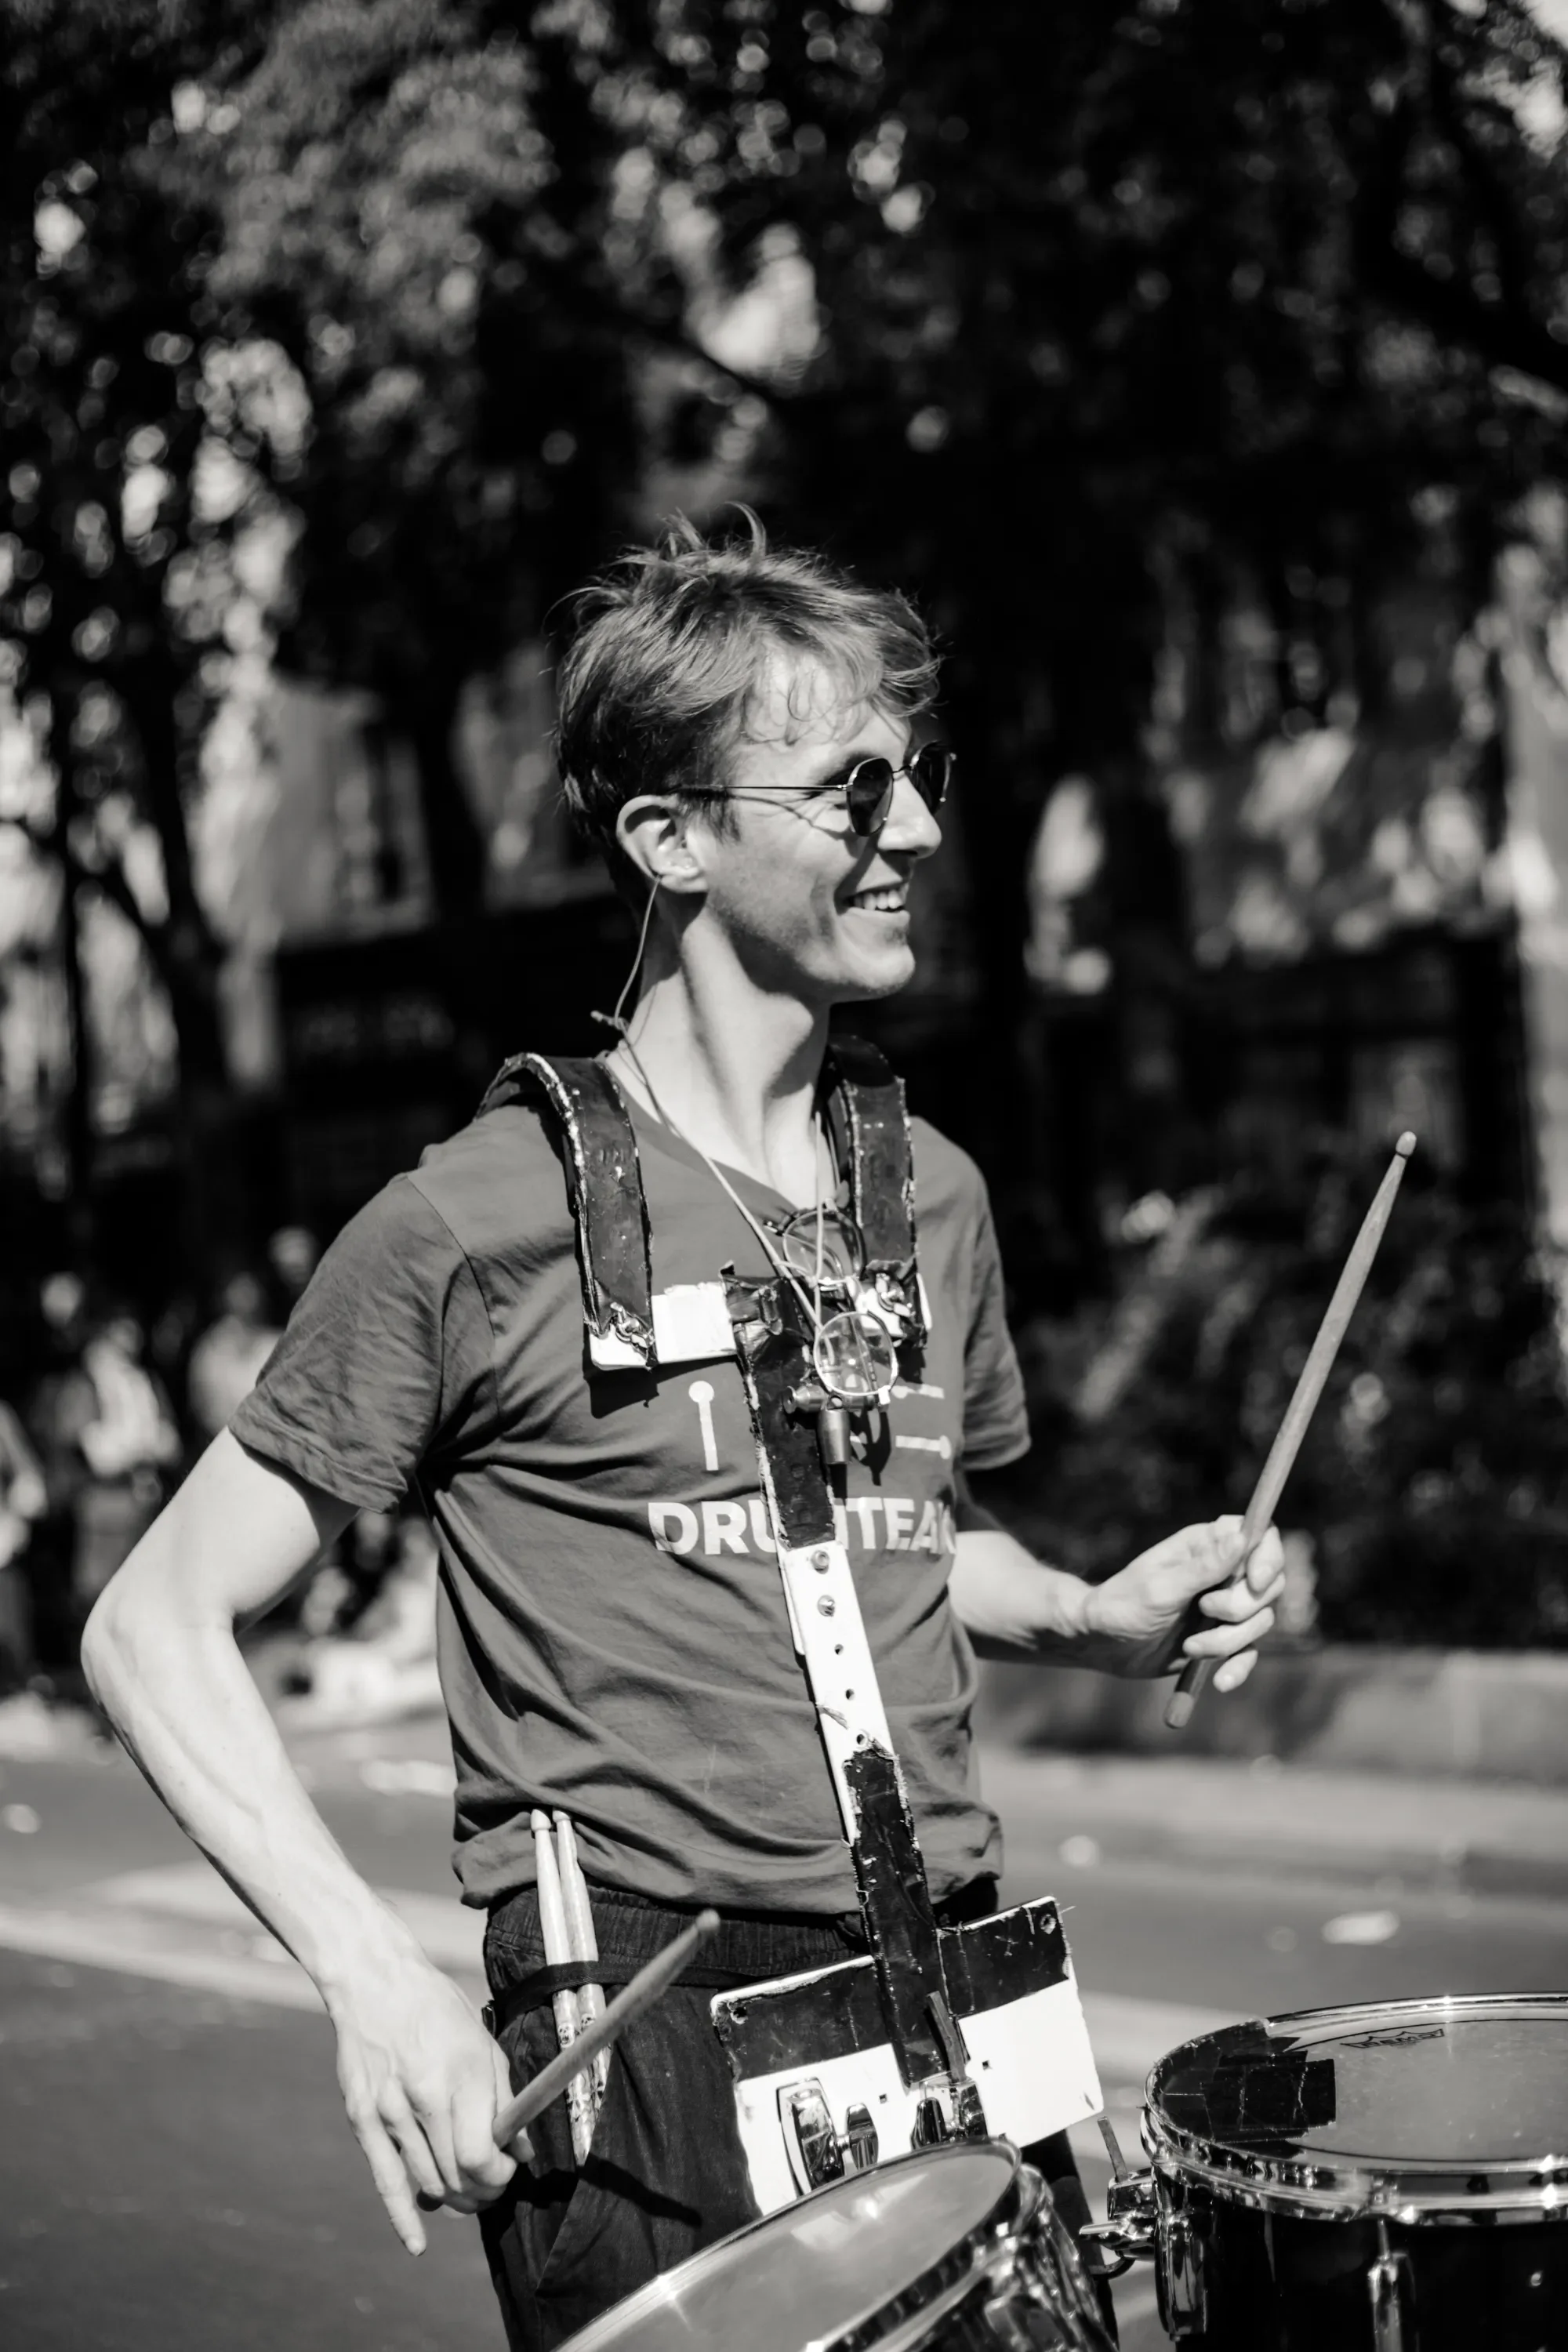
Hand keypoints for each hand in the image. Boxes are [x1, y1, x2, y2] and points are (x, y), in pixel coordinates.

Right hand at [328, 1946, 529, 2254]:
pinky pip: (386, 2180)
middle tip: (492, 2186)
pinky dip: (404, 2217)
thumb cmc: (436, 2009)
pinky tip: (418, 2243)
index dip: (499, 2175)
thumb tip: (520, 2150)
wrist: (374, 1982)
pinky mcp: (362, 2119)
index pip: (480, 2155)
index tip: (507, 2169)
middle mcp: (423, 2097)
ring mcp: (388, 2111)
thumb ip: (505, 2098)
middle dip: (482, 2192)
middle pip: (456, 2176)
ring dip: (454, 2200)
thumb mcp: (482, 2043)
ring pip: (427, 2183)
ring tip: (467, 2194)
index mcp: (460, 2074)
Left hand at [1081, 1515, 1283, 1686]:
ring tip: (1190, 1648)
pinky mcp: (1222, 1638)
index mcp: (1205, 1545)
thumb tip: (1242, 1537)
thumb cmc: (1122, 1605)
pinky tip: (1221, 1681)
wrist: (1104, 1646)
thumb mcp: (1161, 1588)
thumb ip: (1203, 1567)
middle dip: (1242, 1606)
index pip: (1261, 1535)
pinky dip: (1238, 1667)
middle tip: (1205, 1611)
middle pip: (1268, 1583)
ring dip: (1229, 1640)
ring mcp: (1225, 1606)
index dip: (1268, 1556)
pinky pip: (1248, 1652)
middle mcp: (1222, 1571)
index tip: (1255, 1581)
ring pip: (1260, 1621)